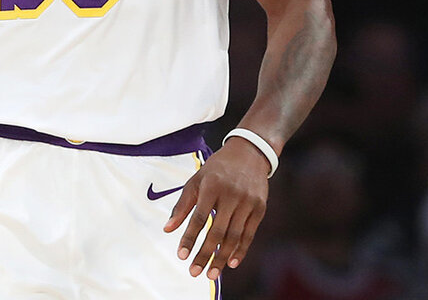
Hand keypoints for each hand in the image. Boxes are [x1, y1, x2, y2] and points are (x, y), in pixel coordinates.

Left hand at [163, 140, 268, 280]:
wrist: (249, 153)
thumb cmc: (217, 169)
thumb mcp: (196, 180)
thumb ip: (182, 205)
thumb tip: (167, 229)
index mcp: (211, 186)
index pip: (198, 217)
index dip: (189, 238)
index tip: (181, 256)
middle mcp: (231, 194)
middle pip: (217, 231)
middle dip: (205, 254)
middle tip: (194, 272)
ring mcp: (248, 201)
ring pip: (234, 236)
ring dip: (221, 257)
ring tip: (211, 274)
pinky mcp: (260, 208)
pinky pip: (249, 234)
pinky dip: (240, 250)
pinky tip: (231, 263)